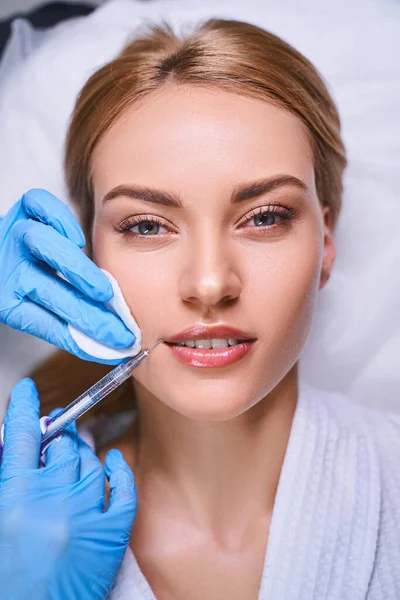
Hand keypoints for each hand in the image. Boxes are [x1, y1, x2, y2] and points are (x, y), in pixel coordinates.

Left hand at [0, 189, 134, 364]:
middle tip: (120, 329)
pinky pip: (38, 205)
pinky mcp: (21, 210)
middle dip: (90, 316)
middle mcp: (9, 270)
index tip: (115, 347)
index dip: (83, 339)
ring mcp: (14, 238)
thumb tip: (108, 346)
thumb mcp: (31, 306)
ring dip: (78, 270)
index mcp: (6, 301)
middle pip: (50, 293)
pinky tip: (78, 239)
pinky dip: (60, 218)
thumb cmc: (21, 276)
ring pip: (44, 245)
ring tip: (104, 290)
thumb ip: (62, 323)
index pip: (49, 324)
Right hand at [0, 378, 136, 599]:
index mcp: (14, 496)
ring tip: (74, 453)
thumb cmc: (7, 577)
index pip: (20, 437)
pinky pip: (123, 490)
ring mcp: (85, 515)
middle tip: (58, 427)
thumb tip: (20, 446)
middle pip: (62, 448)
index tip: (28, 392)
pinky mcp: (111, 535)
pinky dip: (120, 471)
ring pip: (91, 464)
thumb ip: (9, 480)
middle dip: (59, 435)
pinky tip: (114, 461)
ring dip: (82, 455)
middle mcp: (51, 500)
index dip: (24, 409)